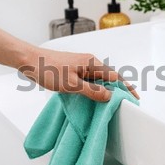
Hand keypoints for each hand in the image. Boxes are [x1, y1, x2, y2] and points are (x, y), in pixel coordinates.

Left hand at [19, 48, 138, 101]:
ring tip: (111, 104)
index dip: (126, 88)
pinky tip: (93, 99)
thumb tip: (109, 96)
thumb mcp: (72, 84)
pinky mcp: (74, 71)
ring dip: (105, 91)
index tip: (134, 98)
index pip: (116, 77)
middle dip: (118, 90)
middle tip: (125, 104)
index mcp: (92, 63)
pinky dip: (95, 90)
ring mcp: (82, 66)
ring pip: (99, 80)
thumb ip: (92, 91)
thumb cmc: (48, 69)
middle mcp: (90, 63)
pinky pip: (90, 81)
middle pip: (109, 78)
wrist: (29, 61)